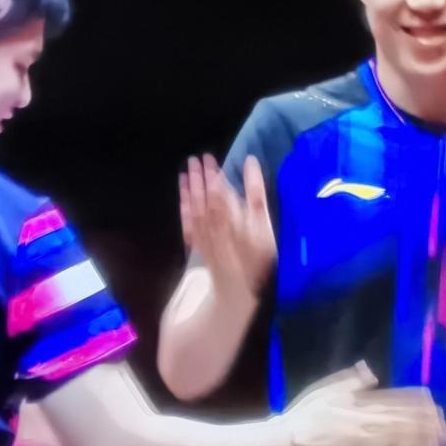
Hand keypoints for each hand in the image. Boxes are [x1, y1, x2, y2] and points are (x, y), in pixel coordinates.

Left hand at [179, 153, 275, 297]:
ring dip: (189, 189)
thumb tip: (250, 162)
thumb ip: (255, 191)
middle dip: (199, 177)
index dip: (212, 172)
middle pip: (202, 194)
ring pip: (193, 206)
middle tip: (195, 159)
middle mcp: (210, 219)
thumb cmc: (256, 255)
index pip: (216, 186)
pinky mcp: (199, 245)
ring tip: (185, 173)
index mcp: (226, 210)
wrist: (236, 288)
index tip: (209, 157)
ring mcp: (202, 233)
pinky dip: (184, 209)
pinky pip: (187, 222)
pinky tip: (183, 200)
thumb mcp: (262, 221)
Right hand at [281, 363, 445, 445]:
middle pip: (407, 424)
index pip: (400, 402)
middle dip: (428, 426)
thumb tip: (371, 371)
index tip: (435, 406)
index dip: (420, 404)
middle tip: (445, 430)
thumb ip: (352, 381)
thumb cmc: (304, 416)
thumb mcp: (327, 389)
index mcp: (364, 405)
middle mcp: (371, 425)